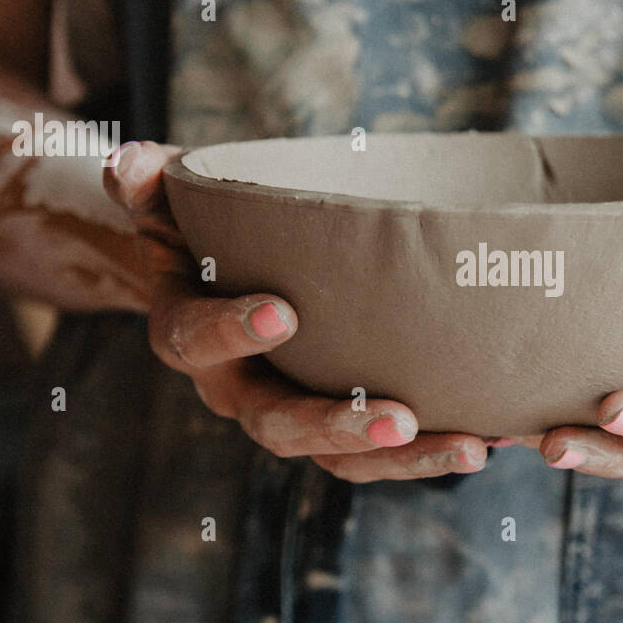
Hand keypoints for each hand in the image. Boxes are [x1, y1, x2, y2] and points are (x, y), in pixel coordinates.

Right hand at [104, 141, 487, 481]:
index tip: (283, 312)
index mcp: (189, 338)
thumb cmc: (203, 235)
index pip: (197, 342)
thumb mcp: (171, 204)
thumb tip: (126, 161)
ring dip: (406, 459)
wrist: (219, 283)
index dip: (232, 331)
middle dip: (337, 427)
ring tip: (471, 447)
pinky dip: (436, 449)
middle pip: (279, 428)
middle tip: (397, 418)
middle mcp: (237, 391)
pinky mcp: (340, 425)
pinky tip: (496, 436)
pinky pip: (382, 454)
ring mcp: (292, 415)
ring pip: (341, 460)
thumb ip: (152, 186)